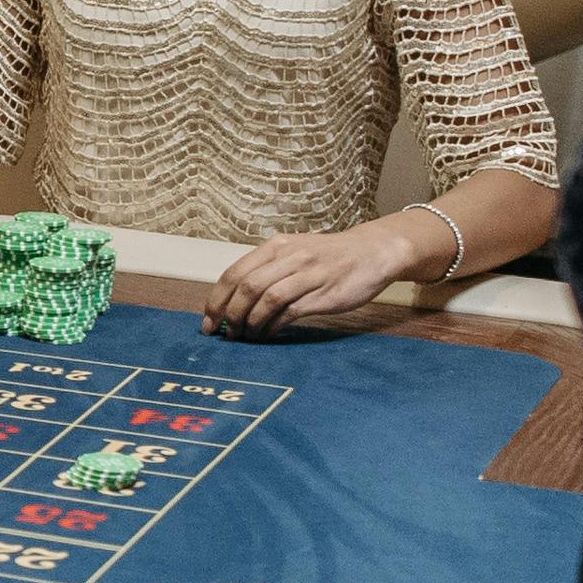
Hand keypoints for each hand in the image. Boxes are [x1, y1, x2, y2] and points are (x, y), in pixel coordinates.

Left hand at [205, 222, 420, 337]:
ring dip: (250, 323)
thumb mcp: (293, 252)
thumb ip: (266, 270)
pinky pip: (289, 312)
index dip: (216, 300)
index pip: (234, 274)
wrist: (373, 252)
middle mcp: (289, 257)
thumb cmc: (328, 257)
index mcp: (276, 246)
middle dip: (229, 315)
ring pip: (266, 300)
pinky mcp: (323, 293)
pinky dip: (273, 326)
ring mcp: (308, 274)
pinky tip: (268, 334)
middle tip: (224, 334)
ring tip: (246, 336)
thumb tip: (231, 300)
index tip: (209, 322)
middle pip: (246, 287)